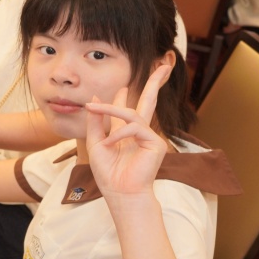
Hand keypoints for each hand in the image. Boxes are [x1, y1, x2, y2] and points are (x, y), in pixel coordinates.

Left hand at [82, 57, 174, 201]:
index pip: (128, 110)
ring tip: (94, 108)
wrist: (120, 193)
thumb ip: (95, 122)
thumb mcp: (96, 143)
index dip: (124, 97)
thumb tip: (95, 98)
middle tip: (164, 65)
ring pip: (132, 113)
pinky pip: (136, 128)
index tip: (123, 87)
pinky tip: (112, 144)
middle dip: (156, 83)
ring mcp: (150, 137)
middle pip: (150, 102)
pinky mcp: (156, 143)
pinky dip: (120, 134)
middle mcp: (140, 132)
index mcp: (126, 133)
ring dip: (111, 108)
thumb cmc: (108, 174)